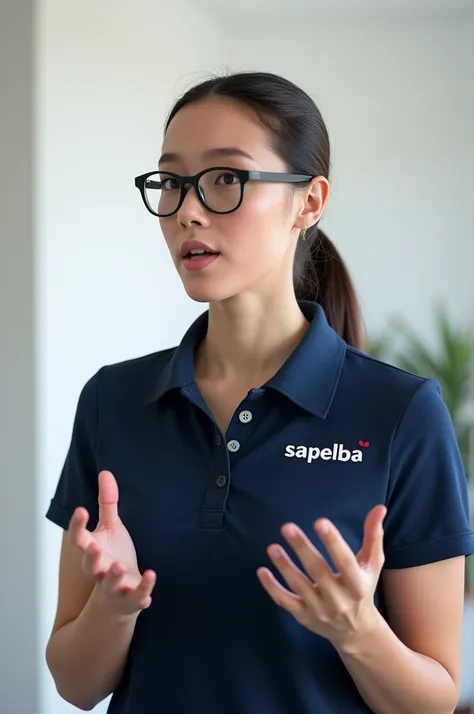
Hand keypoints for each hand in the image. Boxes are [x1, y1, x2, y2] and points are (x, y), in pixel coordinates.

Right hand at [68, 470, 156, 615]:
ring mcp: (114, 587)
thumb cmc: (112, 556)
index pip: (78, 539)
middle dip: (91, 558)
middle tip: (93, 548)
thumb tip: (105, 472)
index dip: (77, 525)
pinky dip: (144, 587)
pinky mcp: (132, 598)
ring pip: (110, 584)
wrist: (118, 597)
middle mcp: (99, 570)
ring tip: (119, 566)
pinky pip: (138, 595)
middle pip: (90, 565)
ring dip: (114, 576)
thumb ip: (107, 503)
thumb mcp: (110, 528)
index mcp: (92, 550)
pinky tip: (151, 575)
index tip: (80, 509)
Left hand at [257, 505, 386, 650]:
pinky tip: (261, 571)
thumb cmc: (362, 588)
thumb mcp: (372, 564)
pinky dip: (272, 588)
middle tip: (287, 527)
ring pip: (299, 586)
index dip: (333, 542)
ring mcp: (320, 611)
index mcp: (358, 585)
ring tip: (272, 547)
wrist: (355, 631)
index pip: (345, 562)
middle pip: (318, 572)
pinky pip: (285, 602)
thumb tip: (379, 508)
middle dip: (302, 549)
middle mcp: (339, 600)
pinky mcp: (304, 617)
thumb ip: (374, 535)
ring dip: (284, 566)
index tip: (320, 522)